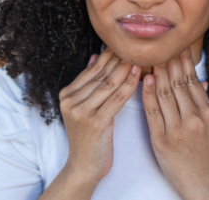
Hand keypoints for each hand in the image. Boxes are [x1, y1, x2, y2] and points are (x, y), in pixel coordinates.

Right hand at [40, 49, 140, 198]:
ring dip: (126, 68)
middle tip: (137, 44)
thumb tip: (94, 56)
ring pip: (109, 84)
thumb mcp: (83, 108)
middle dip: (120, 58)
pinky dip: (129, 85)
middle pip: (100, 74)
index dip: (110, 54)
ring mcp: (81, 112)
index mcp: (67, 95)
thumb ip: (88, 83)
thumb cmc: (88, 137)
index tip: (126, 42)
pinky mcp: (95, 122)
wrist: (84, 166)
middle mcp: (70, 101)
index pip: (92, 69)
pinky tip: (139, 75)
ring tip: (141, 55)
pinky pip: (116, 99)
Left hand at [142, 49, 208, 199]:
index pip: (193, 82)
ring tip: (151, 58)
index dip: (184, 64)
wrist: (205, 186)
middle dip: (169, 63)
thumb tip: (203, 83)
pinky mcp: (162, 140)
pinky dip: (148, 94)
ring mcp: (177, 129)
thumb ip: (208, 106)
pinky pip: (153, 112)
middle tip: (161, 46)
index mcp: (208, 114)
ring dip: (157, 74)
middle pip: (178, 84)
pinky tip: (144, 80)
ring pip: (165, 94)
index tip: (178, 50)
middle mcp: (194, 119)